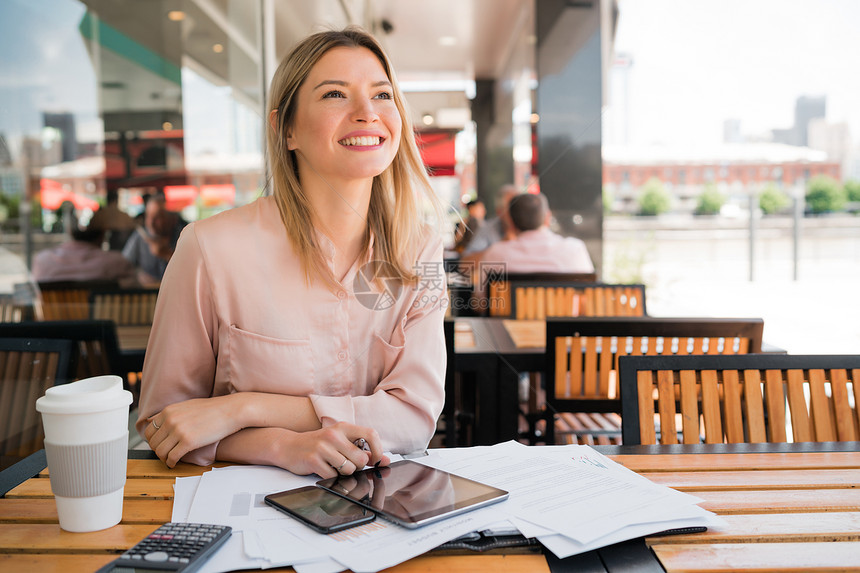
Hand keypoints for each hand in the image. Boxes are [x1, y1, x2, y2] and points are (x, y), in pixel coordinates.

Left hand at [144, 395, 241, 467]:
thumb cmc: (213, 409)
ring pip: (160, 452)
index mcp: (169, 411)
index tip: (160, 445)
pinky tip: (175, 463)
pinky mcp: (188, 442)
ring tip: (170, 459)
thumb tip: (157, 422)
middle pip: (153, 443)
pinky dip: (171, 463)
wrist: (231, 410)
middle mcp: (171, 420)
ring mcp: (179, 431)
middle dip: (158, 450)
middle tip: (166, 454)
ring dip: (163, 458)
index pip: (149, 431)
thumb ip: (172, 414)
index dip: (153, 441)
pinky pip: (171, 457)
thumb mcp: (187, 406)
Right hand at [272, 422, 389, 477]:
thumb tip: (386, 460)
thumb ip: (363, 450)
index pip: (371, 434)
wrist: (288, 446)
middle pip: (360, 458)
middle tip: (346, 464)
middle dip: (357, 466)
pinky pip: (333, 476)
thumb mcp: (340, 442)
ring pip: (348, 469)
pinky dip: (331, 476)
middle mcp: (334, 434)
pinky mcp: (313, 459)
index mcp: (343, 427)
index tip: (377, 460)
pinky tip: (323, 469)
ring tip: (333, 465)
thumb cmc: (318, 445)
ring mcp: (323, 447)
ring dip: (343, 473)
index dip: (378, 450)